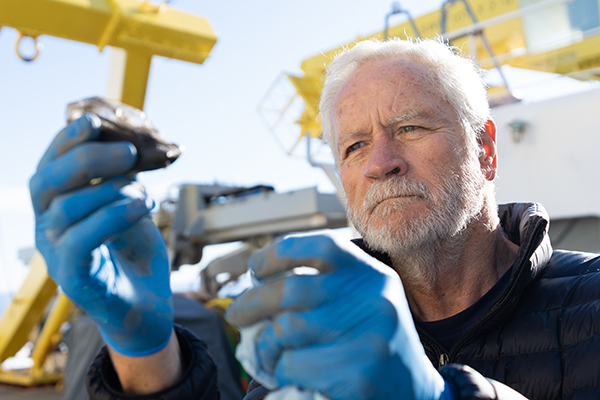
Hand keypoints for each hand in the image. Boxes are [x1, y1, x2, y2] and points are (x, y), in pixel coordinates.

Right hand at [30, 114, 172, 356]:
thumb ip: (125, 181)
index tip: (93, 121)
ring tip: (144, 192)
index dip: (66, 141)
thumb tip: (130, 144)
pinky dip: (111, 217)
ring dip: (109, 190)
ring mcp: (55, 254)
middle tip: (128, 152)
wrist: (146, 307)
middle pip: (46, 182)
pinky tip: (140, 207)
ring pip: (64, 208)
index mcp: (58, 207)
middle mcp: (47, 228)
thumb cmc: (136, 255)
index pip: (50, 166)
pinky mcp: (72, 278)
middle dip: (86, 158)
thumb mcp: (133, 208)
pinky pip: (80, 241)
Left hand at [227, 232, 453, 399]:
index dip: (278, 252)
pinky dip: (279, 371)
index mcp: (373, 276)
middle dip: (252, 302)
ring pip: (286, 330)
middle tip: (236, 315)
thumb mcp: (365, 302)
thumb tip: (259, 285)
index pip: (321, 246)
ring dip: (264, 345)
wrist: (417, 395)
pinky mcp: (358, 377)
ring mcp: (369, 339)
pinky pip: (294, 366)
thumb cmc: (375, 344)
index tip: (255, 268)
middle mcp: (374, 300)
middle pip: (292, 289)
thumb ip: (326, 288)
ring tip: (265, 354)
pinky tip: (287, 375)